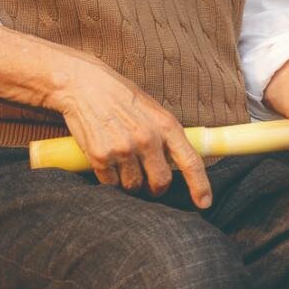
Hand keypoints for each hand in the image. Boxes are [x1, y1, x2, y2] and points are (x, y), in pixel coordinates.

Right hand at [48, 57, 211, 207]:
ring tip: (123, 162)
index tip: (204, 203)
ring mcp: (124, 149)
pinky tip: (107, 161)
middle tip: (148, 181)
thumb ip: (165, 136)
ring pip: (134, 186)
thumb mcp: (153, 111)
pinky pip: (110, 184)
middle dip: (155, 187)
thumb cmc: (121, 98)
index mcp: (167, 125)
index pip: (190, 161)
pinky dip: (110, 179)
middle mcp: (148, 139)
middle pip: (160, 182)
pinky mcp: (101, 157)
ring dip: (130, 182)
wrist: (84, 86)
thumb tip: (177, 164)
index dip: (199, 186)